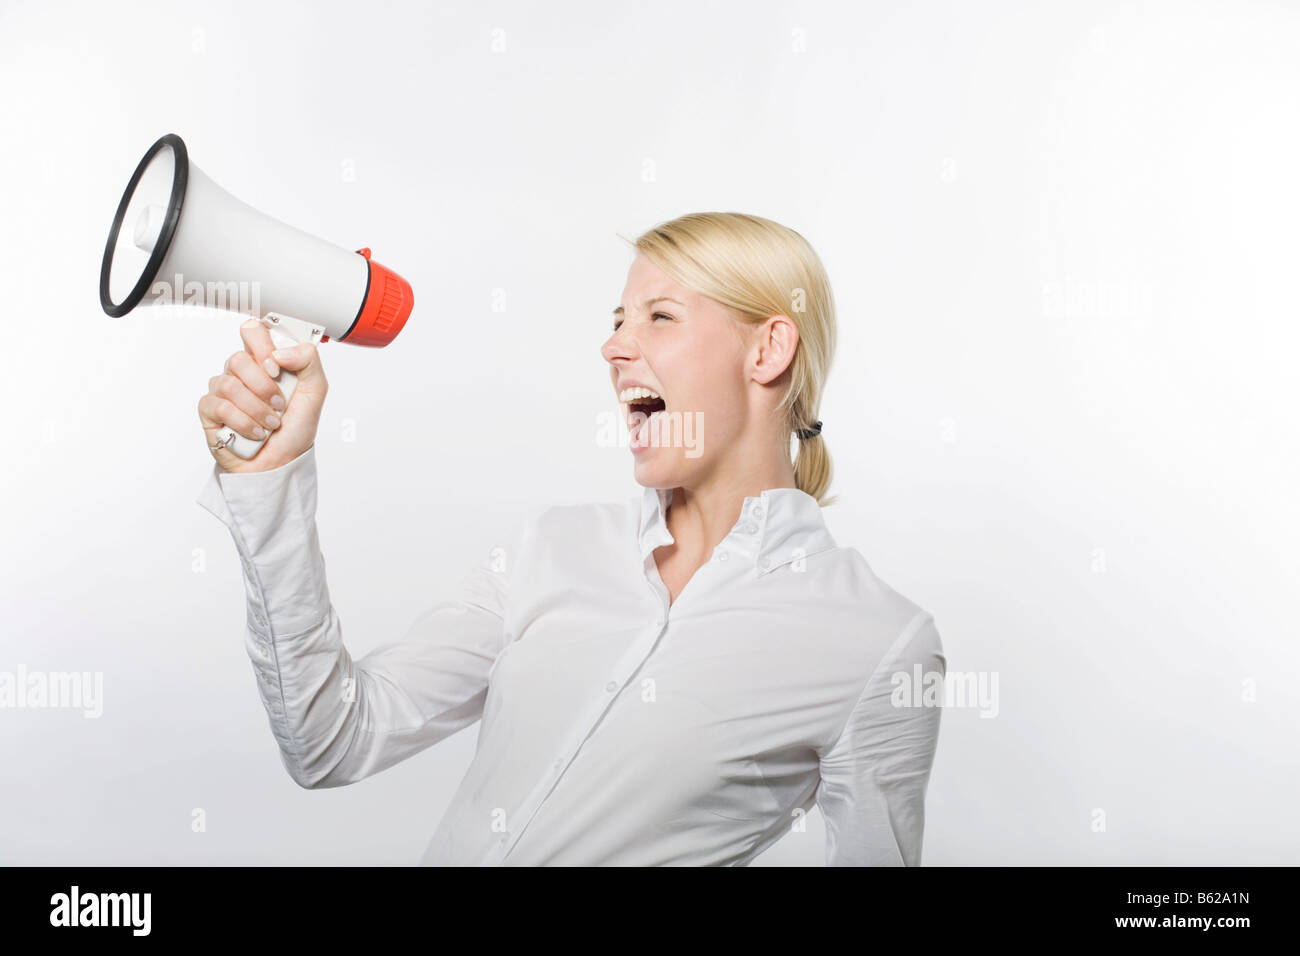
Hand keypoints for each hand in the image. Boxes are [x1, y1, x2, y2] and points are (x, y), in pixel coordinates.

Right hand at [197, 319, 328, 472]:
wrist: (281, 463)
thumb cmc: (294, 428)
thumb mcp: (315, 392)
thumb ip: (309, 362)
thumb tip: (281, 352)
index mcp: (265, 362)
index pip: (253, 331)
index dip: (261, 345)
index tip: (276, 367)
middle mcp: (241, 373)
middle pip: (239, 359)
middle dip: (264, 387)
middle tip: (279, 404)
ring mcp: (223, 391)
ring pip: (229, 384)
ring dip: (257, 409)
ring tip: (270, 424)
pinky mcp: (210, 411)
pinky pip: (220, 407)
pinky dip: (244, 423)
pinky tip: (256, 433)